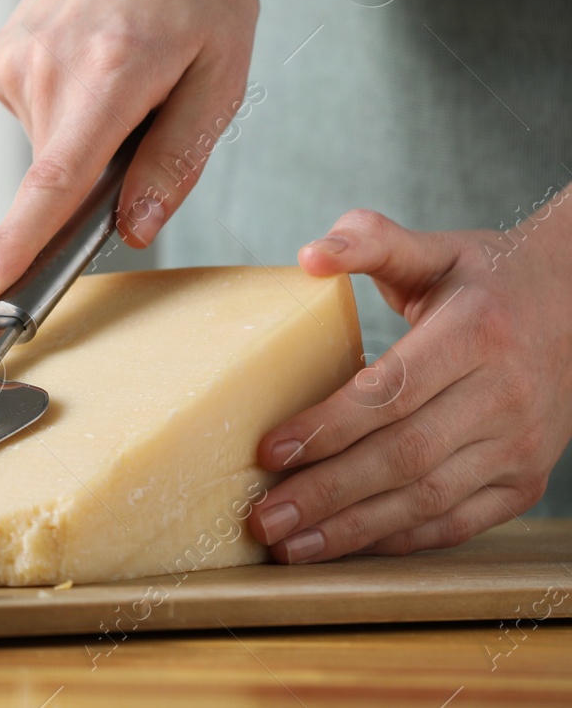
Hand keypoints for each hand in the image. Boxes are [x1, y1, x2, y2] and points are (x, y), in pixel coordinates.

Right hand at [0, 0, 271, 302]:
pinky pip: (36, 120)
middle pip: (61, 177)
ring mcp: (12, 59)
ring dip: (89, 137)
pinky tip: (95, 60)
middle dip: (104, 173)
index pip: (53, 181)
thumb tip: (134, 227)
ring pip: (50, 151)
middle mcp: (46, 67)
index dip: (18, 244)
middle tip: (151, 106)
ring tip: (125, 68)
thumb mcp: (222, 76)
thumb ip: (177, 158)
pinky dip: (68, 111)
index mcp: (108, 73)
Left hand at [248, 207, 571, 561]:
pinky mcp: (526, 481)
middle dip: (326, 492)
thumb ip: (369, 242)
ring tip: (288, 546)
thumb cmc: (486, 280)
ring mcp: (521, 446)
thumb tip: (308, 256)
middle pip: (404, 456)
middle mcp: (506, 396)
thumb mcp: (433, 249)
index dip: (330, 425)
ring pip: (428, 499)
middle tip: (262, 517)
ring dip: (353, 529)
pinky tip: (345, 547)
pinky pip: (457, 523)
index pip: (393, 391)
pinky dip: (399, 540)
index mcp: (477, 334)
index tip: (270, 449)